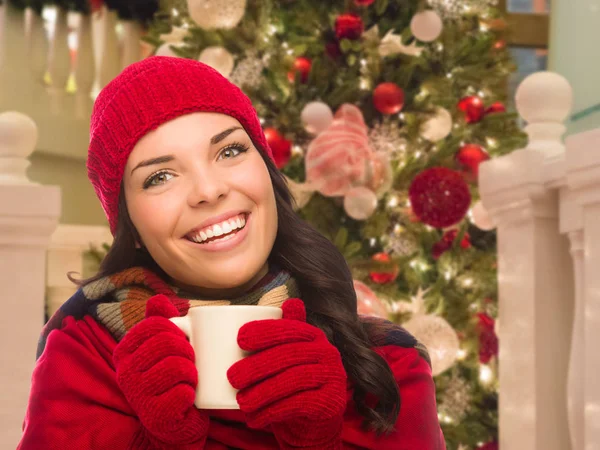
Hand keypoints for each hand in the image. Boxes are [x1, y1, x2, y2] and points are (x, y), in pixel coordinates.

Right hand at [113, 295, 208, 447]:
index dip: (176, 330)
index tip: (182, 342)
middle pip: (167, 343)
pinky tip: (187, 397)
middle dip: (187, 350)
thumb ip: (161, 320)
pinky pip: (183, 392)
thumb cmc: (170, 377)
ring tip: (189, 378)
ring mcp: (138, 395)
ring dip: (192, 371)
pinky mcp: (155, 415)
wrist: (176, 420)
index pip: (155, 324)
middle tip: (189, 362)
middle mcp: (125, 372)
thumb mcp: (164, 345)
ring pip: (177, 366)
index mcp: (124, 351)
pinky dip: (192, 392)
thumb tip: (157, 298)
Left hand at [227, 299, 346, 447]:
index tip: (240, 339)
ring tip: (241, 401)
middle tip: (231, 377)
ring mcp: (333, 377)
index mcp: (315, 336)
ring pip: (293, 381)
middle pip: (289, 355)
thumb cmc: (291, 384)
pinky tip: (255, 419)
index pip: (290, 328)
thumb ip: (282, 333)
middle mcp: (328, 353)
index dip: (266, 331)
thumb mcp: (285, 356)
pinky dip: (273, 412)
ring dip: (262, 392)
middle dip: (257, 365)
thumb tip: (290, 300)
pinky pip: (299, 404)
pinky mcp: (332, 402)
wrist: (313, 424)